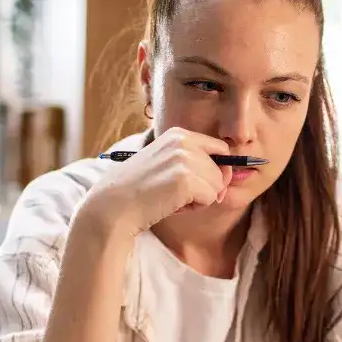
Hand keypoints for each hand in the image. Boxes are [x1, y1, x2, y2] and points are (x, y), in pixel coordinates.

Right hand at [85, 128, 231, 238]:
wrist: (114, 205)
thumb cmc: (139, 190)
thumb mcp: (167, 164)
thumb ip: (194, 162)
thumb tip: (228, 174)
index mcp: (179, 134)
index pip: (220, 149)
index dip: (216, 171)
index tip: (200, 185)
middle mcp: (184, 141)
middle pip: (222, 169)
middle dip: (207, 188)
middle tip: (177, 194)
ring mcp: (185, 159)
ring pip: (218, 185)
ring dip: (200, 199)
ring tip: (173, 198)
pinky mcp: (185, 180)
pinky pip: (211, 198)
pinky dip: (195, 208)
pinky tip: (173, 205)